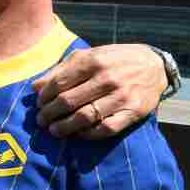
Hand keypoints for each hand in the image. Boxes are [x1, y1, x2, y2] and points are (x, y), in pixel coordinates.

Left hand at [32, 44, 167, 139]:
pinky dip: (89, 134)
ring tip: (54, 131)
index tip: (38, 104)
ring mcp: (121, 96)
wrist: (154, 65)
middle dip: (50, 114)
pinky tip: (78, 134)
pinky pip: (106, 128)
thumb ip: (60, 70)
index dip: (44, 97)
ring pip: (85, 117)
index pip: (59, 83)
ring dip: (65, 127)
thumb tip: (35, 87)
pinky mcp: (134, 112)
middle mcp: (106, 78)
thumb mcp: (87, 55)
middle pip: (68, 101)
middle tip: (41, 121)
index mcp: (92, 61)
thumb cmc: (114, 59)